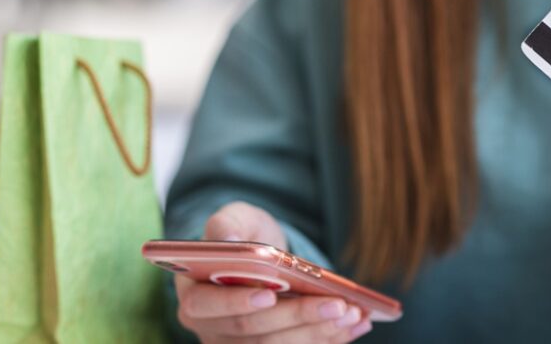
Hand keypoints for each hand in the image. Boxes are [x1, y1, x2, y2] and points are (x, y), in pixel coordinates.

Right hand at [176, 201, 372, 342]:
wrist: (261, 259)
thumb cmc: (245, 236)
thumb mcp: (236, 219)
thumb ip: (227, 224)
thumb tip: (230, 239)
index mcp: (194, 294)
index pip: (207, 306)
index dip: (237, 302)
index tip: (269, 295)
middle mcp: (211, 329)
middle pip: (254, 331)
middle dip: (298, 316)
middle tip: (336, 303)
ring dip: (320, 332)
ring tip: (353, 312)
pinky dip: (329, 339)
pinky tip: (356, 323)